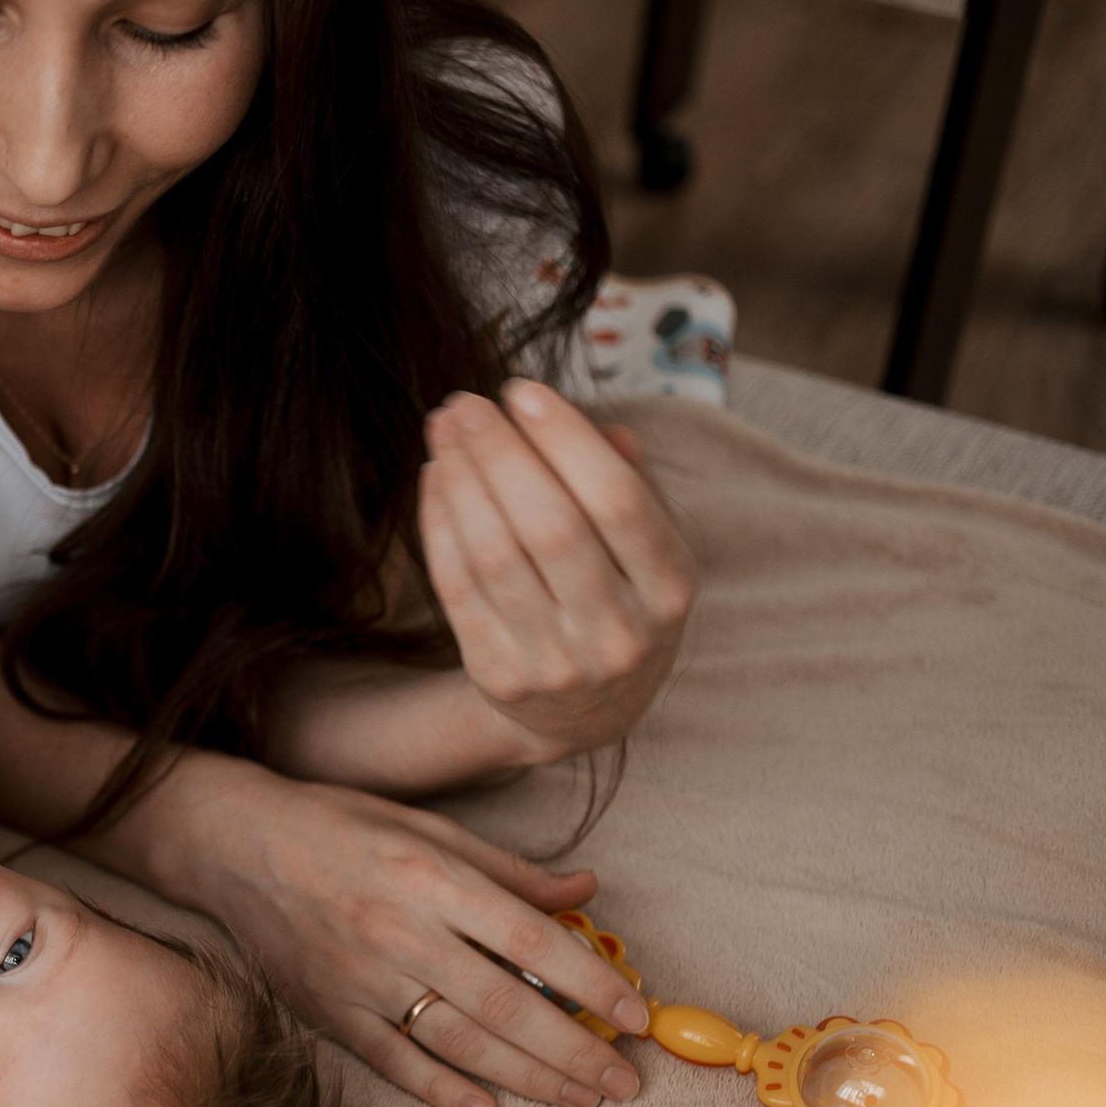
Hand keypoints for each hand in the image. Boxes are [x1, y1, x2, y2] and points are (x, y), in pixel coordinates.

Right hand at [160, 758, 650, 1106]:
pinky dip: (440, 1090)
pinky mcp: (327, 1010)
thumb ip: (509, 870)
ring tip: (582, 1098)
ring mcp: (359, 977)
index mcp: (431, 878)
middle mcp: (398, 931)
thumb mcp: (429, 830)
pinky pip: (391, 1061)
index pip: (530, 941)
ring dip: (528, 1077)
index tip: (636, 1016)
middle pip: (504, 1005)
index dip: (591, 983)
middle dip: (574, 1049)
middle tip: (626, 1081)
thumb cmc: (339, 827)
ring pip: (457, 1041)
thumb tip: (586, 891)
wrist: (233, 844)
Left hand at [419, 379, 696, 763]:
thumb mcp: (647, 554)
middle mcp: (620, 633)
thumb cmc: (617, 603)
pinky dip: (441, 526)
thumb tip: (604, 426)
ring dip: (461, 482)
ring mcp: (558, 663)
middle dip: (500, 455)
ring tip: (443, 429)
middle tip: (465, 403)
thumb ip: (632, 487)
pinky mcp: (500, 677)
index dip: (567, 441)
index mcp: (671, 591)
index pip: (620, 503)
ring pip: (496, 557)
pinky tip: (435, 478)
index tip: (523, 390)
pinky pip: (459, 589)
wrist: (581, 715)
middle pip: (551, 528)